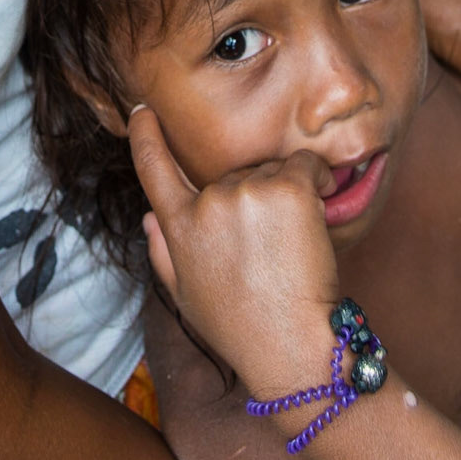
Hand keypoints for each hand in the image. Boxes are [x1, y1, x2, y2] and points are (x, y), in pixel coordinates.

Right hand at [129, 107, 339, 397]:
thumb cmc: (241, 328)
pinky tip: (317, 212)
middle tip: (268, 251)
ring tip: (288, 248)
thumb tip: (149, 216)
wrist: (291, 348)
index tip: (142, 112)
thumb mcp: (187, 297)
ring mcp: (247, 190)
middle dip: (253, 199)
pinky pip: (306, 165)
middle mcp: (208, 201)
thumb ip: (163, 253)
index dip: (146, 136)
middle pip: (233, 176)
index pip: (153, 169)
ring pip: (270, 172)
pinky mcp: (287, 188)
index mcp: (179, 227)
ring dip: (283, 196)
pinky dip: (316, 180)